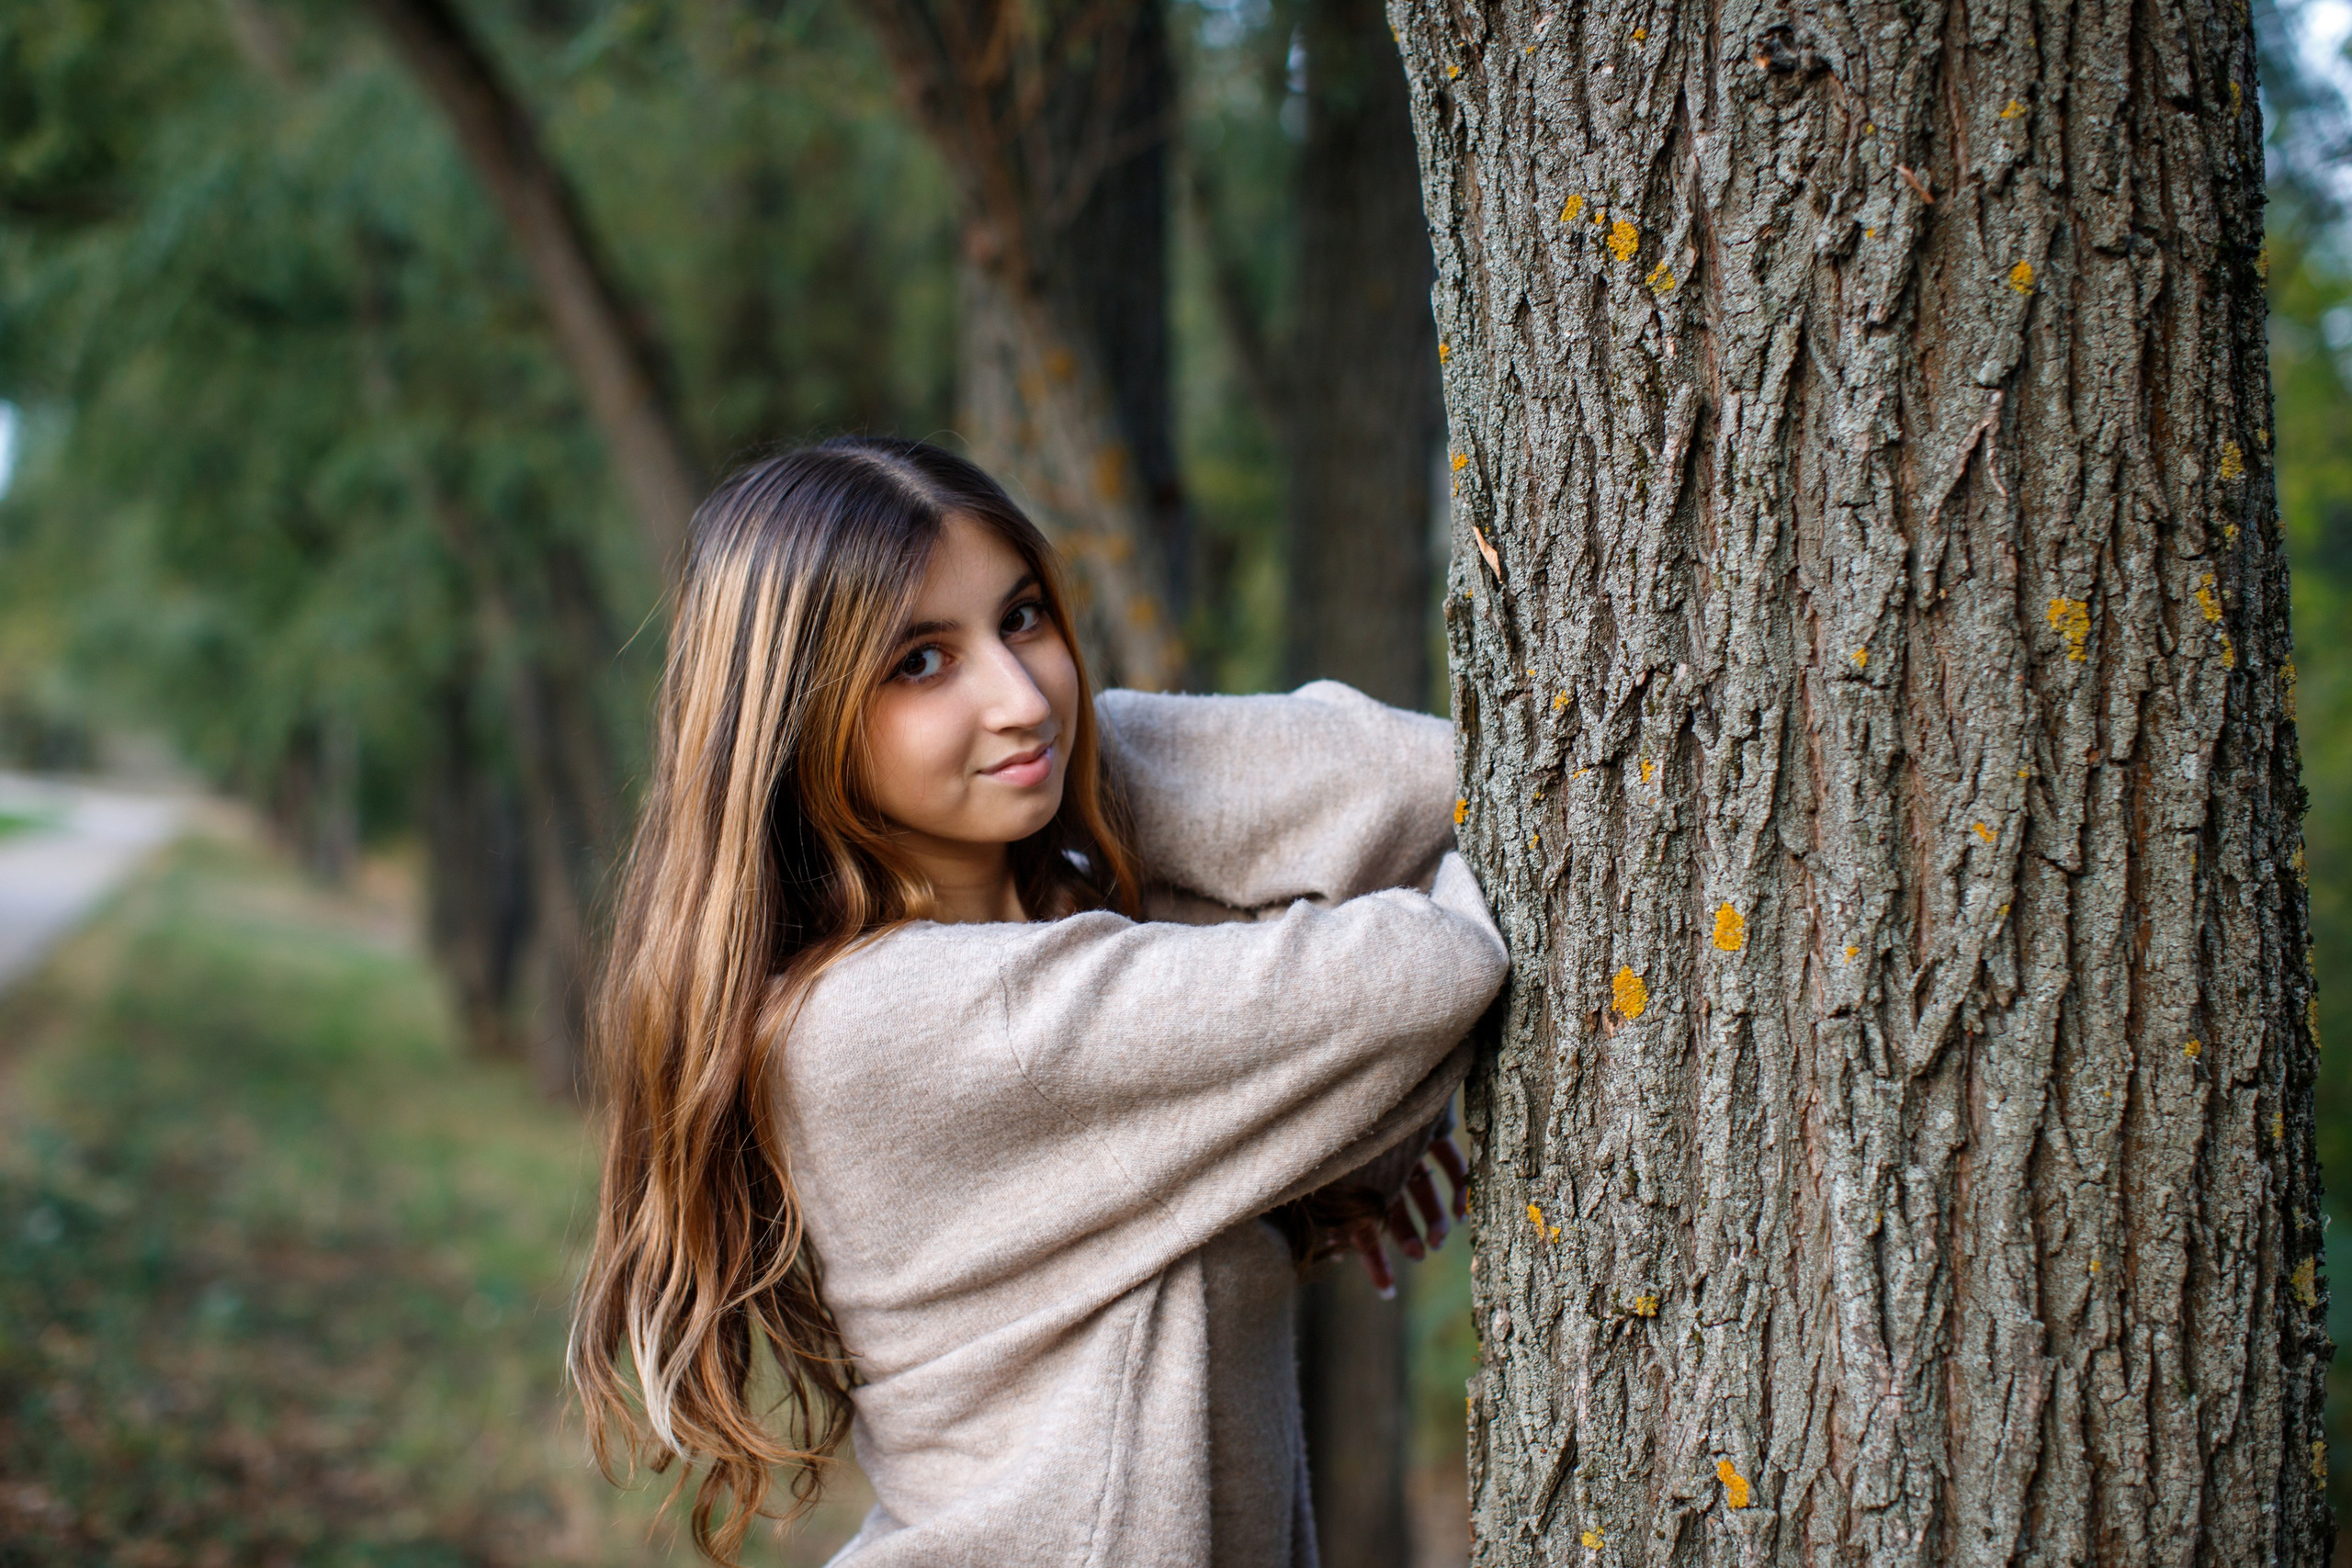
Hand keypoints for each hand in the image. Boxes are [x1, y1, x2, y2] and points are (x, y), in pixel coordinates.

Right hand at [1345, 1134, 1470, 1297]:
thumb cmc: (1341, 1121)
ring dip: (1435, 1217)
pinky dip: (1459, 1186)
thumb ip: (1340, 1203)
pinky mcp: (1432, 1126)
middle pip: (1395, 1205)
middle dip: (1407, 1235)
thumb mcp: (1337, 1171)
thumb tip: (1337, 1247)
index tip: (1388, 1294)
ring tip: (1443, 1239)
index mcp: (1351, 1174)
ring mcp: (1407, 1143)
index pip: (1361, 1224)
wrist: (1367, 1069)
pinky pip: (1451, 1161)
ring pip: (1424, 1187)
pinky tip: (1466, 1210)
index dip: (1374, 1260)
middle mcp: (1379, 1160)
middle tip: (1419, 1255)